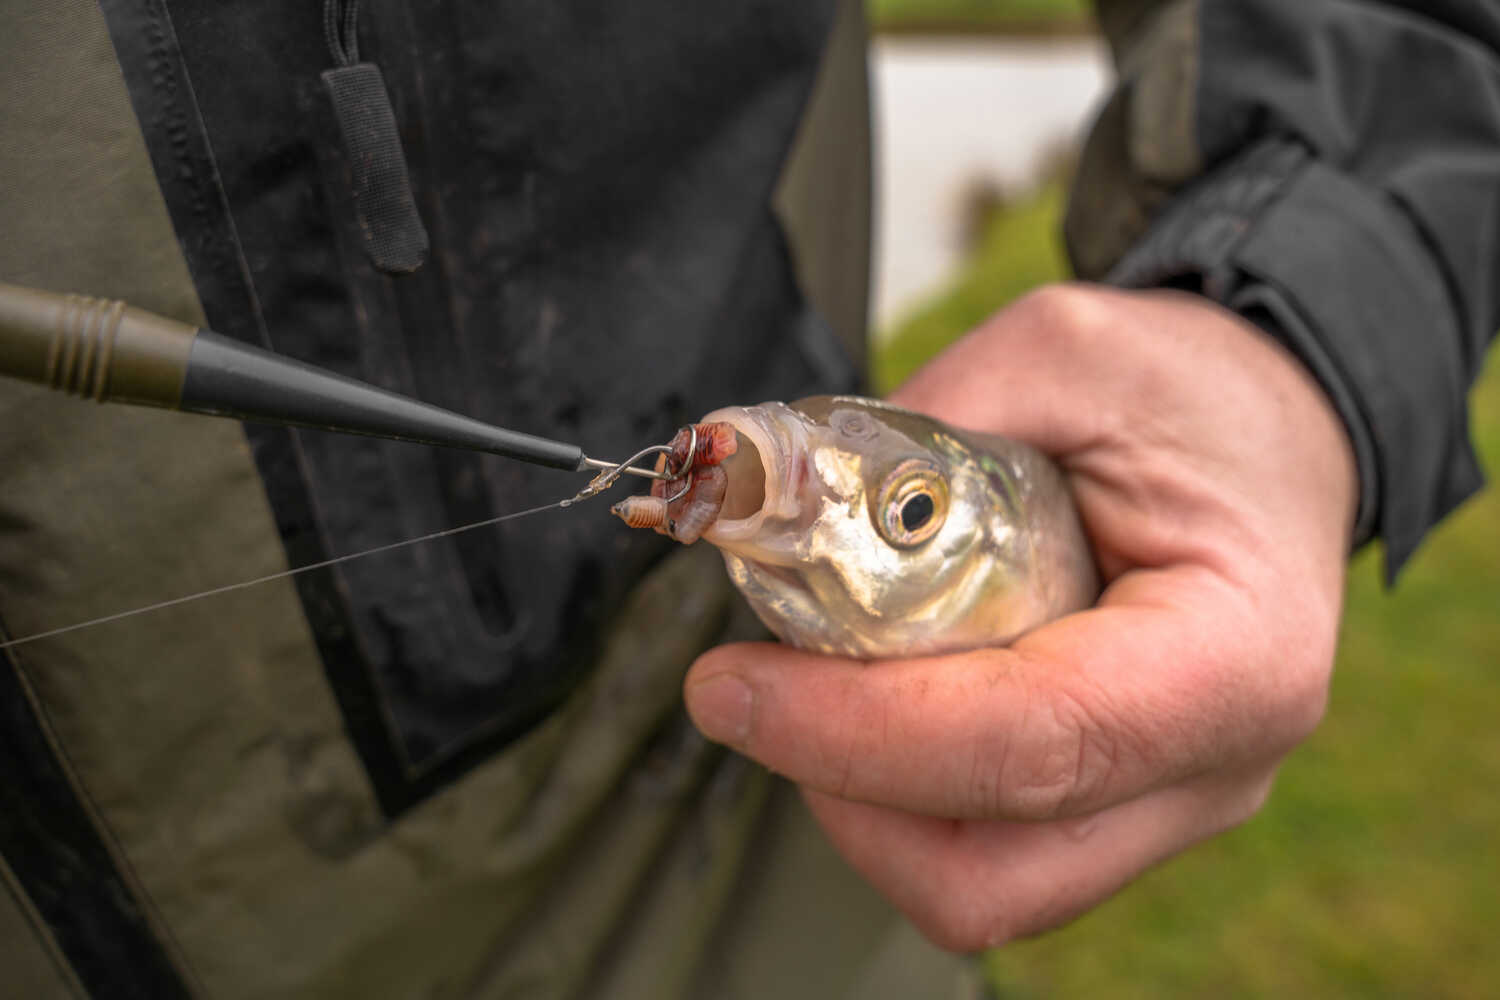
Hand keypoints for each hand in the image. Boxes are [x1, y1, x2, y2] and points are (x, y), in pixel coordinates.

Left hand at [683, 284, 1358, 949]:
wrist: (1273, 439)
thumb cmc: (1196, 395)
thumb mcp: (1064, 351)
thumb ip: (919, 424)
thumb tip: (765, 501)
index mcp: (1233, 656)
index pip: (1029, 745)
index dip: (858, 731)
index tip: (734, 685)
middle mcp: (1212, 767)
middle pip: (991, 872)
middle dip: (844, 787)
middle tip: (764, 689)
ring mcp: (1166, 804)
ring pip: (976, 882)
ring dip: (860, 795)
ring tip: (828, 673)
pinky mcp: (1116, 810)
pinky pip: (984, 852)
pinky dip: (897, 793)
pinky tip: (882, 691)